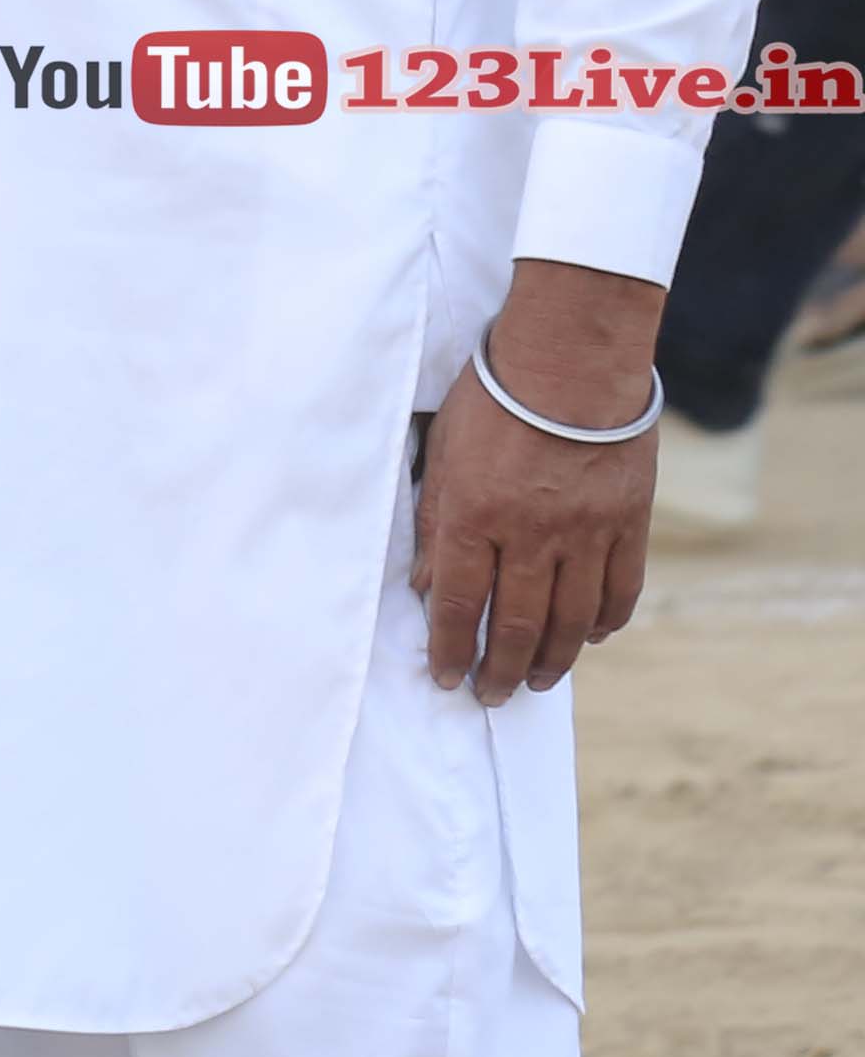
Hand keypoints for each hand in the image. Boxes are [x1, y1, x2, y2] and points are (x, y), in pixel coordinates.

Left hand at [415, 257, 659, 699]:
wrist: (573, 360)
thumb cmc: (493, 398)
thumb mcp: (443, 454)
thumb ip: (435, 523)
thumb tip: (428, 586)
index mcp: (475, 515)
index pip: (458, 603)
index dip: (449, 649)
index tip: (444, 679)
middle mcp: (531, 534)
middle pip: (515, 623)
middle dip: (498, 669)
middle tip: (491, 696)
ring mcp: (586, 532)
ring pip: (571, 618)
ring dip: (551, 658)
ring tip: (535, 680)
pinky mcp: (628, 523)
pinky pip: (621, 589)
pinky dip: (606, 621)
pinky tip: (591, 637)